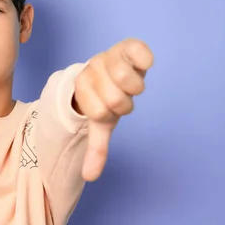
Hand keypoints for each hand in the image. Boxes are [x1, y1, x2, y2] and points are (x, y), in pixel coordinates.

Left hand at [74, 38, 153, 181]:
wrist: (107, 68)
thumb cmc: (104, 98)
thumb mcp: (100, 122)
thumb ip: (95, 148)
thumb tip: (89, 178)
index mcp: (80, 86)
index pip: (98, 113)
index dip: (107, 114)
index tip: (106, 106)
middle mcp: (91, 68)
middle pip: (114, 99)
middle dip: (122, 104)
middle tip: (119, 95)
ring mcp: (109, 55)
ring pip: (125, 79)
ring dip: (134, 88)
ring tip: (129, 84)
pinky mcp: (127, 46)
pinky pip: (137, 50)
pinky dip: (143, 59)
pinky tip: (143, 64)